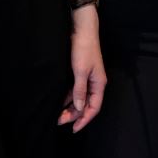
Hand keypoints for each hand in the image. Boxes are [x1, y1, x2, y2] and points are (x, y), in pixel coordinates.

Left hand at [58, 9, 105, 132]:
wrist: (82, 28)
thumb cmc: (83, 49)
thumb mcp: (80, 71)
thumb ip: (79, 90)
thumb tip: (78, 108)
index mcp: (99, 84)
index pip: (94, 108)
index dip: (84, 119)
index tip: (73, 129)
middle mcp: (95, 83)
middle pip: (86, 104)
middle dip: (74, 114)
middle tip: (59, 121)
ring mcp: (88, 78)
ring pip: (80, 98)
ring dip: (70, 107)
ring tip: (58, 114)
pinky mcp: (81, 72)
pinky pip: (76, 90)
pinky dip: (68, 97)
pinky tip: (60, 101)